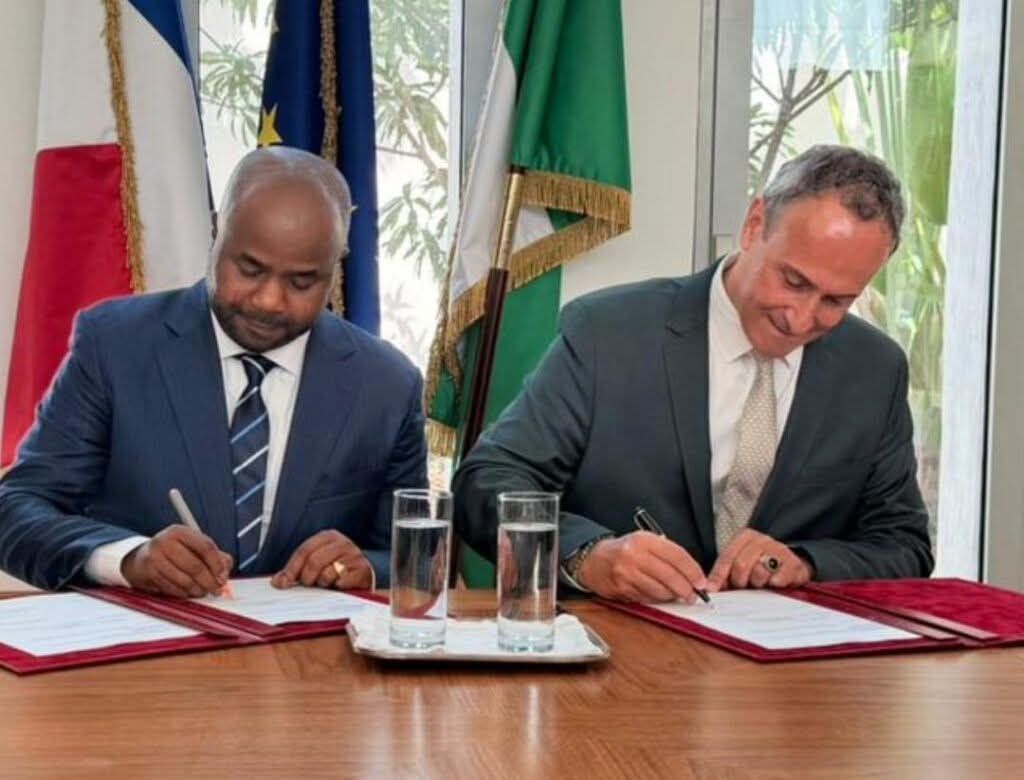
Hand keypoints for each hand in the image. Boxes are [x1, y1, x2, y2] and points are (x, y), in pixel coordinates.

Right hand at [122, 526, 232, 598]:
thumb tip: (225, 571)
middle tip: (216, 589)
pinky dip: (184, 594)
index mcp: (180, 531)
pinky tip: (188, 592)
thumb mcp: (194, 547)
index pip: (206, 547)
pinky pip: (172, 588)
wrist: (141, 558)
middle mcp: (166, 541)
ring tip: (202, 591)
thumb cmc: (174, 552)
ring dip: (197, 590)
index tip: (223, 577)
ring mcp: (155, 557)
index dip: (217, 564)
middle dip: (209, 581)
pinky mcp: (149, 573)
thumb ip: (215, 556)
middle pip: (195, 566)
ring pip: (184, 580)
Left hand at [270, 530, 372, 589]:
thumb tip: (278, 581)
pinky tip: (339, 585)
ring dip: (324, 583)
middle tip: (308, 584)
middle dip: (307, 578)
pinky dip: (337, 587)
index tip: (282, 583)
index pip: (304, 551)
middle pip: (314, 561)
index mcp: (328, 536)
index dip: (291, 569)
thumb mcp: (318, 562)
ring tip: (327, 583)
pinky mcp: (362, 569)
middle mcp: (341, 543)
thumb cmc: (338, 568)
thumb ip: (297, 569)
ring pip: (328, 573)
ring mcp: (353, 555)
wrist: (364, 574)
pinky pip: (342, 582)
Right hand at [578, 532, 708, 602]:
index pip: (676, 555)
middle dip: (687, 588)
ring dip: (673, 596)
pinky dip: (658, 599)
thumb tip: (692, 573)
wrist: (594, 561)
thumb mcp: (645, 541)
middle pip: (670, 576)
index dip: (693, 571)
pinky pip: (648, 598)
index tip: (701, 581)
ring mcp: (627, 574)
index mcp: (643, 540)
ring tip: (679, 595)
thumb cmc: (625, 550)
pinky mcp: (622, 590)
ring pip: (660, 591)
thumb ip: (667, 553)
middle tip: (695, 594)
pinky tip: (661, 595)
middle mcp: (634, 556)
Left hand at [707, 529, 812, 590]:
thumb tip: (710, 588)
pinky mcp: (793, 562)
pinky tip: (774, 583)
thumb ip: (725, 573)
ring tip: (762, 583)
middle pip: (741, 565)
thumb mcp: (741, 564)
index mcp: (745, 537)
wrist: (791, 564)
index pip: (727, 557)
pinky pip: (778, 577)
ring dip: (758, 583)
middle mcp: (761, 539)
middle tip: (745, 586)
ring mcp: (778, 549)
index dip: (718, 575)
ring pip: (759, 572)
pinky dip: (774, 583)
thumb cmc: (761, 565)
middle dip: (740, 581)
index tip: (712, 589)